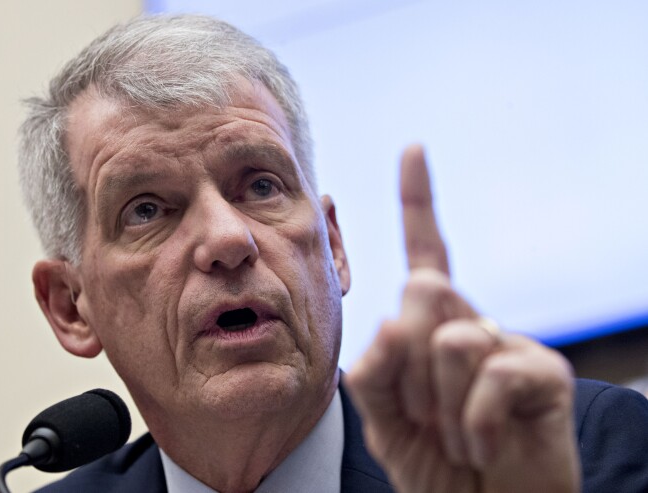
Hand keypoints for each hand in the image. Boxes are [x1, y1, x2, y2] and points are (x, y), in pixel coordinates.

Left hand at [345, 145, 579, 492]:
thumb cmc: (436, 463)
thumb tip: (388, 321)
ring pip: (451, 337)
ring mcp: (510, 343)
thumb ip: (374, 374)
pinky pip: (491, 374)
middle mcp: (473, 320)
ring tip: (456, 433)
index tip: (413, 150)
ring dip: (438, 402)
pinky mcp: (544, 372)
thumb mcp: (386, 420)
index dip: (418, 201)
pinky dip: (472, 424)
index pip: (426, 250)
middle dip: (407, 363)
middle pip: (423, 289)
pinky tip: (482, 445)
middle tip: (422, 413)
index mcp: (434, 325)